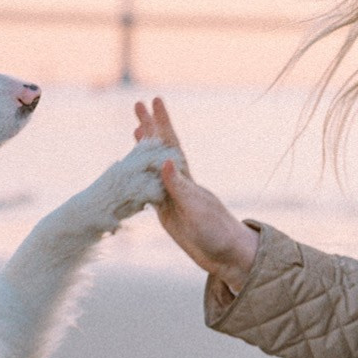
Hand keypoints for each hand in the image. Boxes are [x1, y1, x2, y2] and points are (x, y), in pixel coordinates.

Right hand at [134, 97, 258, 291]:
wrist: (225, 257)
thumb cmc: (215, 231)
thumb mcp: (195, 209)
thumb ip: (179, 187)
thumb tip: (165, 161)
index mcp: (186, 177)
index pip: (171, 144)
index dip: (162, 122)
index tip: (155, 100)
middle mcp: (177, 181)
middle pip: (160, 148)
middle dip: (150, 126)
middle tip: (138, 103)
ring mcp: (171, 195)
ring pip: (152, 166)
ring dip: (143, 148)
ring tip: (136, 128)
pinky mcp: (166, 211)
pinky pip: (148, 187)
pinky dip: (139, 176)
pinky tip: (133, 170)